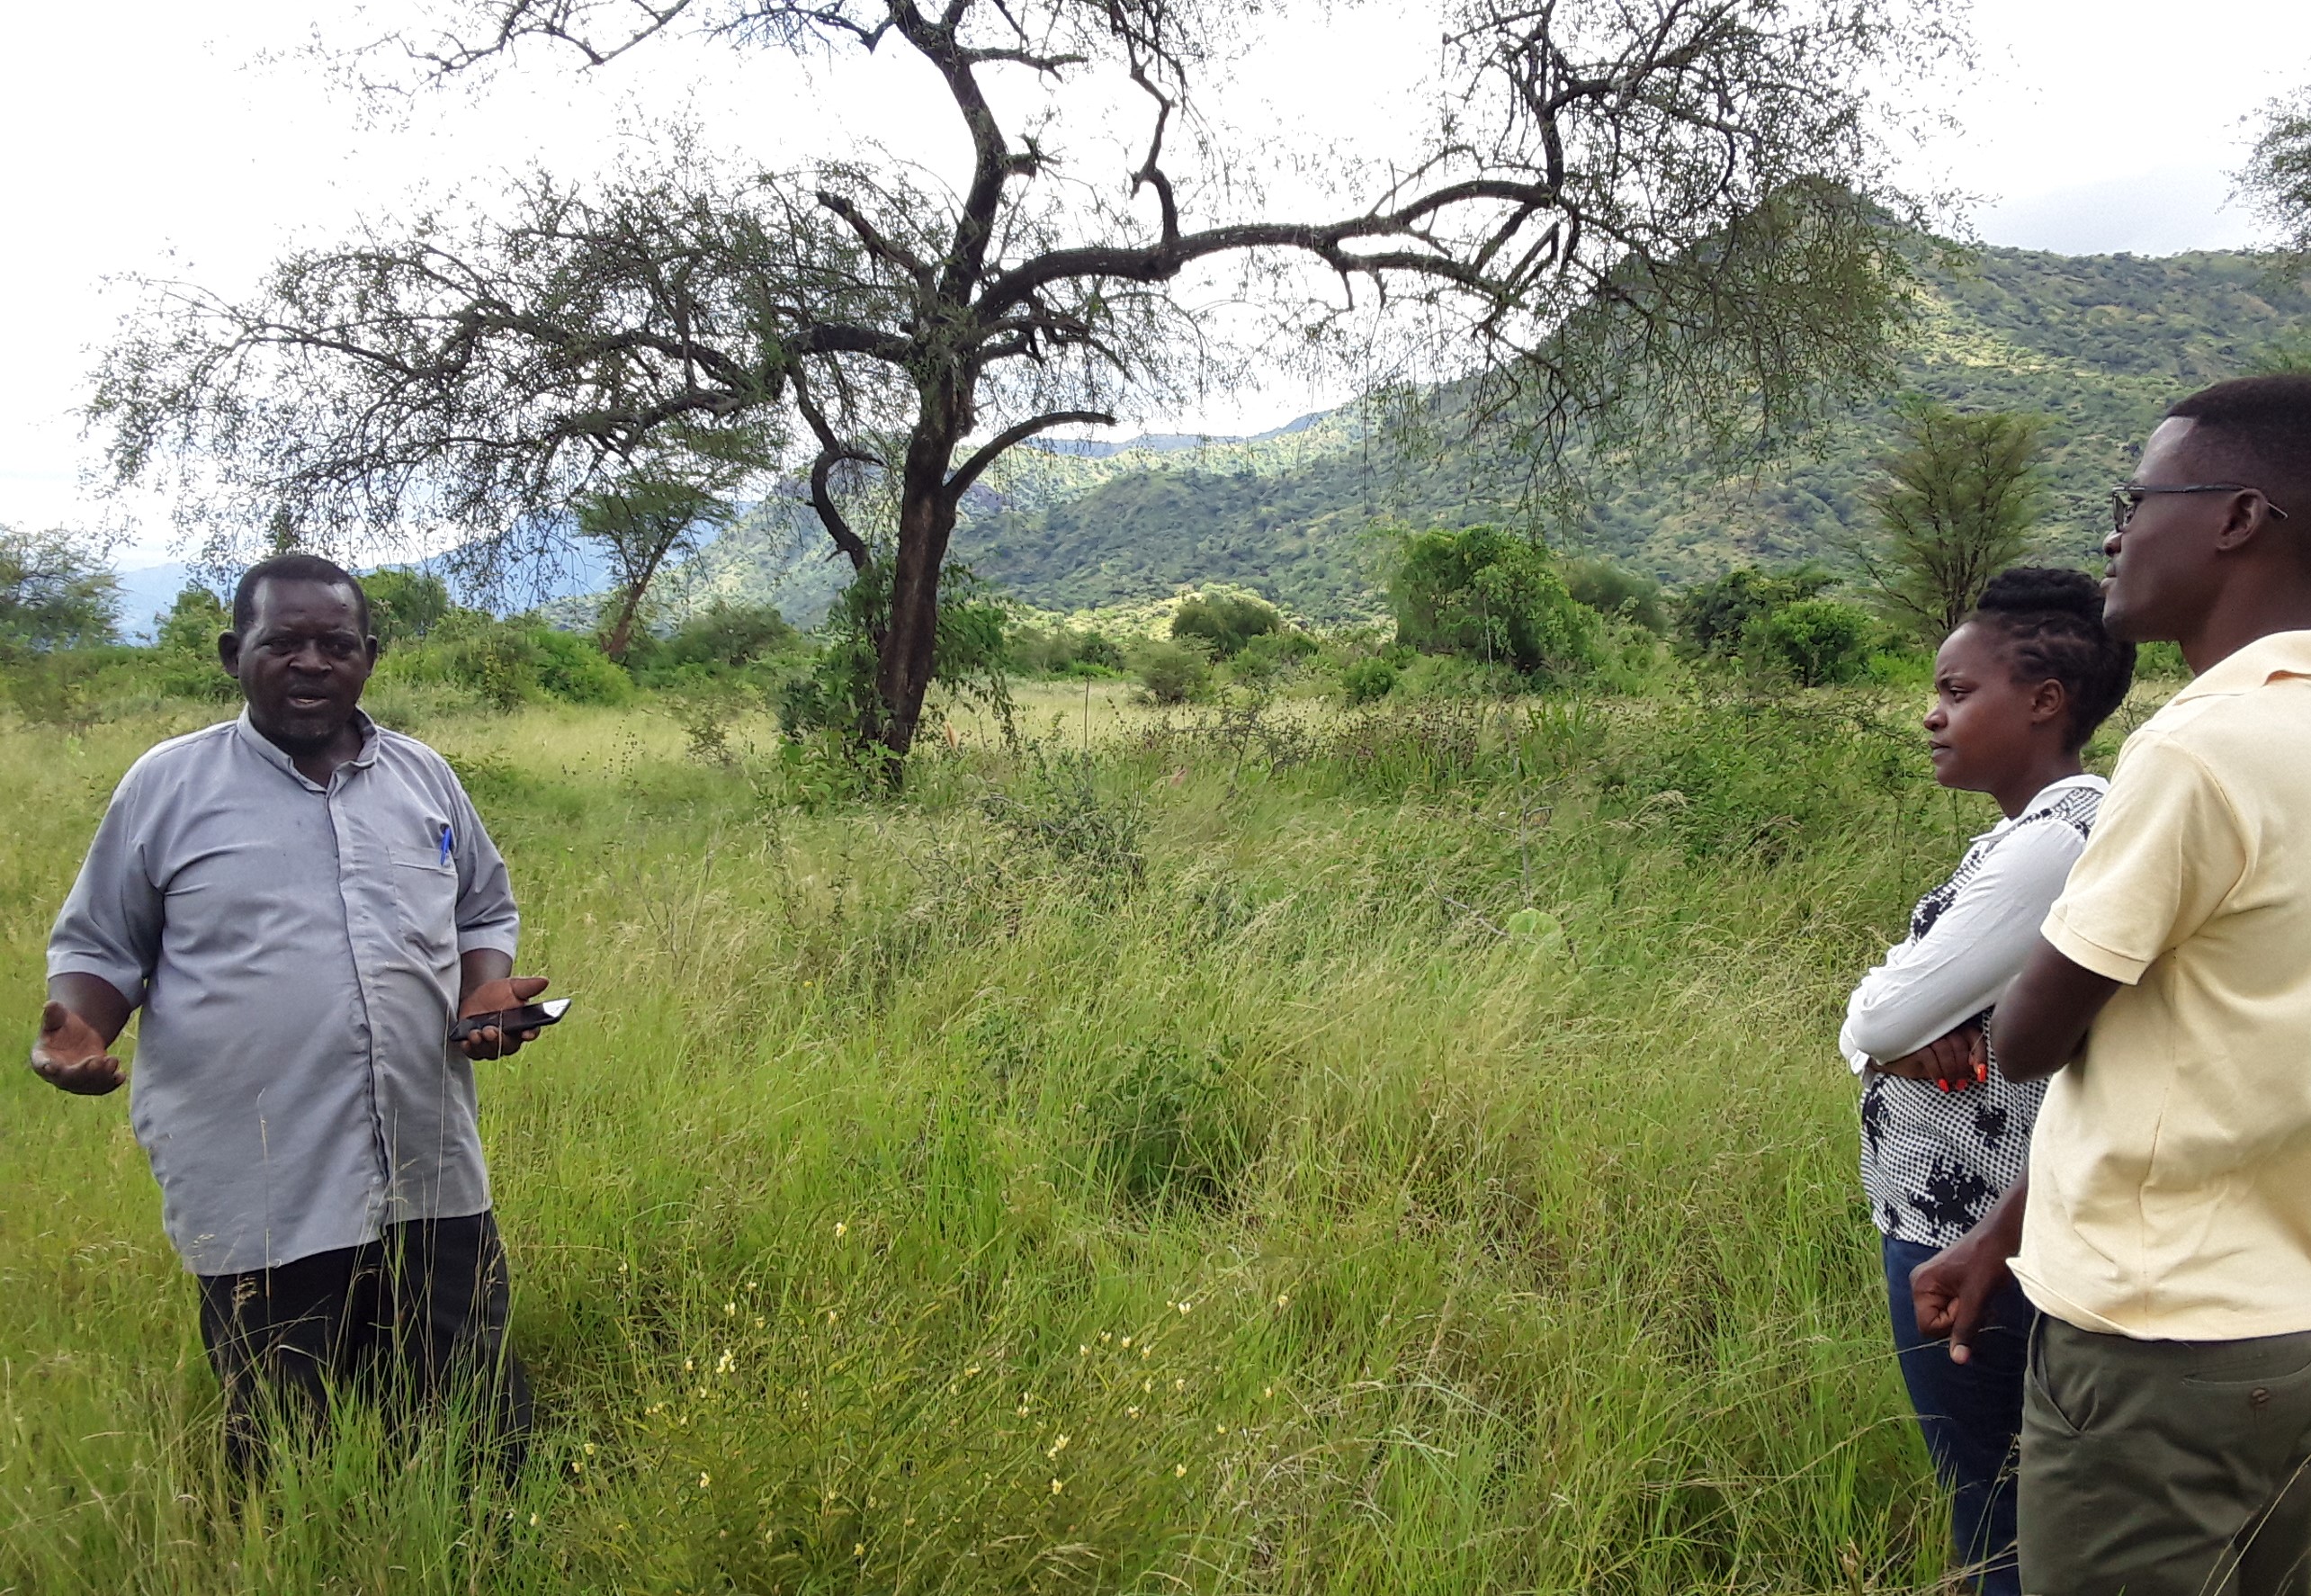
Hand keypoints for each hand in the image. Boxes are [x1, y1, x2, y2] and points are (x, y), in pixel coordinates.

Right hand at [31, 1001, 125, 1094]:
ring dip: (100, 1077)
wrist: (78, 1035)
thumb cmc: (62, 1026)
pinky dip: (110, 1084)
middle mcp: (56, 1075)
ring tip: (113, 1060)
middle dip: (83, 1072)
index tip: (52, 1066)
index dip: (47, 1067)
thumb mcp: (58, 1018)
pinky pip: (100, 1088)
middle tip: (98, 1060)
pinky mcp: (91, 1083)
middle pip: (68, 1079)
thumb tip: (50, 1004)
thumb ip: (53, 1014)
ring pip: (86, 1086)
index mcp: (42, 1058)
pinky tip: (121, 1076)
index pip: (42, 1065)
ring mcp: (74, 1082)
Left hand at [456, 976, 548, 1059]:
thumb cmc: (499, 992)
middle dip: (499, 1041)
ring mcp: (493, 1045)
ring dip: (483, 1045)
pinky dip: (470, 1049)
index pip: (532, 1032)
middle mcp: (510, 1039)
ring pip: (491, 1052)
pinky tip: (466, 1042)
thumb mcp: (513, 986)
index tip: (526, 1033)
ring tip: (476, 1033)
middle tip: (491, 1031)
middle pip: (509, 1046)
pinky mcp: (476, 1047)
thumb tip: (545, 981)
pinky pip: (474, 1053)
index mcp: (524, 1025)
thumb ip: (528, 986)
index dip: (530, 1034)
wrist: (477, 996)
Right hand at [1870, 1020, 1984, 1088]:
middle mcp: (1939, 1025)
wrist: (1892, 1059)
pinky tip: (1940, 1083)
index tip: (1980, 1074)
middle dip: (1963, 1068)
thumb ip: (1962, 1059)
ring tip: (1951, 1084)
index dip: (1980, 1055)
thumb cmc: (1922, 1057)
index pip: (1973, 1036)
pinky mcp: (1912, 1041)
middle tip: (1962, 1083)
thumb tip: (1978, 1072)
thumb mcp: (1945, 1059)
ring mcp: (1925, 1032)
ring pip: (1945, 1050)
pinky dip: (1937, 1073)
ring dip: (1951, 1072)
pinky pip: (1929, 1057)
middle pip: (1959, 1045)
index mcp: (1952, 1026)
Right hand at [1912, 1184, 2024, 1364]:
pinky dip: (1969, 1306)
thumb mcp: (1977, 1298)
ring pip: (1949, 1316)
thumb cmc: (1988, 1260)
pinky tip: (1980, 1293)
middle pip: (1937, 1323)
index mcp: (1921, 1285)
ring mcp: (1934, 1282)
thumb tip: (1958, 1360)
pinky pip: (1954, 1306)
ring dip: (1968, 1313)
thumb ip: (1965, 1328)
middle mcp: (1922, 1284)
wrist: (2004, 1233)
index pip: (1928, 1327)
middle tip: (1976, 1299)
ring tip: (1980, 1294)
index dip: (1951, 1324)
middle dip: (1960, 1318)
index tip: (1967, 1305)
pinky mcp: (1947, 1281)